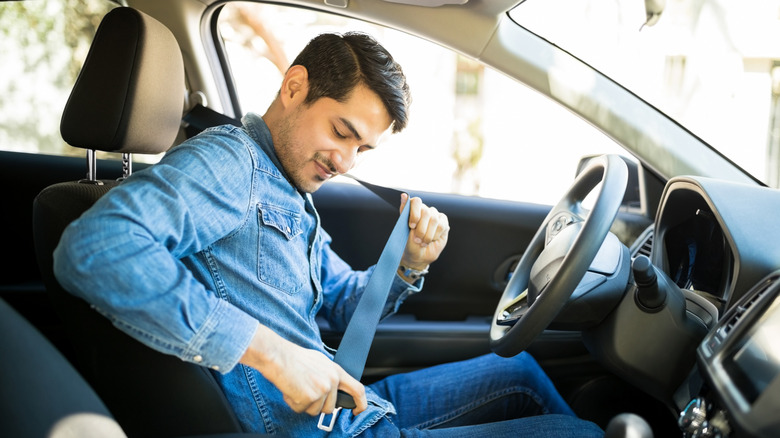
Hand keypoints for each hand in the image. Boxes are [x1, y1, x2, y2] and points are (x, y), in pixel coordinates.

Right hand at [240, 325, 366, 415]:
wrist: (279, 356)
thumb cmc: (295, 358)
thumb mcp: (320, 362)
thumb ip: (329, 376)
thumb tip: (333, 388)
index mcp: (336, 371)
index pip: (358, 390)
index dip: (360, 403)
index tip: (357, 410)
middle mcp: (332, 381)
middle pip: (330, 408)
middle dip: (317, 405)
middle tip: (305, 392)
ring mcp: (322, 390)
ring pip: (315, 411)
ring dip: (305, 404)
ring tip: (297, 387)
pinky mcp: (309, 397)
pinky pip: (301, 410)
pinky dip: (294, 403)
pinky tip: (291, 390)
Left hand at [399, 194, 448, 271]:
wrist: (419, 256)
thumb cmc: (409, 243)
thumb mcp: (403, 229)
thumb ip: (404, 212)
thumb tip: (403, 195)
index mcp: (413, 209)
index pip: (416, 201)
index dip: (415, 214)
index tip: (412, 226)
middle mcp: (424, 210)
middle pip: (426, 212)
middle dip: (421, 229)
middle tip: (417, 240)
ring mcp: (434, 215)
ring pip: (434, 220)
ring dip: (428, 235)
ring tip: (423, 242)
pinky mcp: (443, 222)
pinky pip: (442, 226)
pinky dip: (435, 235)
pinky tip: (432, 239)